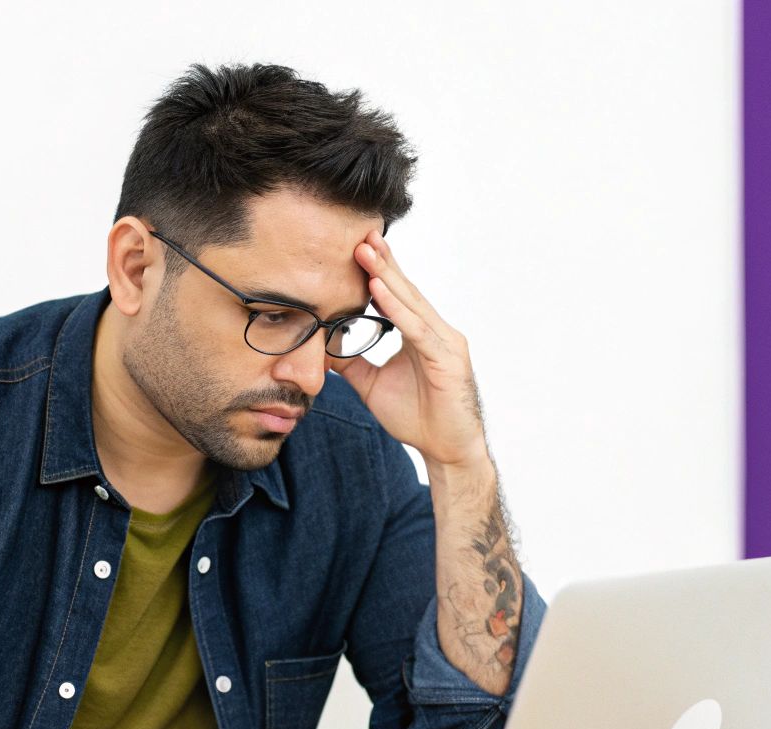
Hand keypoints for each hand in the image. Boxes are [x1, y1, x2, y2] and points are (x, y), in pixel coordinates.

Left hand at [329, 229, 490, 468]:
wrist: (447, 451)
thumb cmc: (419, 419)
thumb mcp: (372, 386)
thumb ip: (352, 363)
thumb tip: (321, 345)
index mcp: (422, 335)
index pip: (398, 296)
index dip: (378, 271)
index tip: (355, 247)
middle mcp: (437, 332)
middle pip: (405, 291)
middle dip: (382, 263)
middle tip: (359, 234)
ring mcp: (446, 343)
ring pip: (412, 304)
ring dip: (386, 277)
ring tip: (365, 252)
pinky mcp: (448, 360)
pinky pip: (418, 330)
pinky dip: (398, 309)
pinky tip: (378, 290)